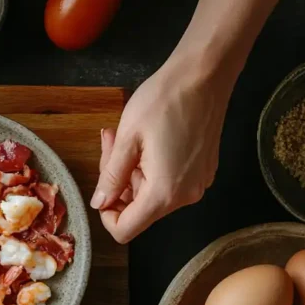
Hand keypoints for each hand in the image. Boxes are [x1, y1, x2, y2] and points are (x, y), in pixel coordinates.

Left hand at [91, 53, 232, 242]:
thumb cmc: (164, 100)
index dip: (106, 213)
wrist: (204, 74)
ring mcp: (198, 183)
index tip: (101, 184)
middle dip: (118, 183)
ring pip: (152, 193)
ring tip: (125, 135)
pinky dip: (151, 166)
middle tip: (109, 143)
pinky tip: (147, 138)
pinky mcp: (204, 170)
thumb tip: (100, 203)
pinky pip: (169, 181)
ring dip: (133, 171)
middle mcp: (186, 196)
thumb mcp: (127, 139)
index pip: (125, 230)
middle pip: (139, 209)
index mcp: (164, 193)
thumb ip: (111, 177)